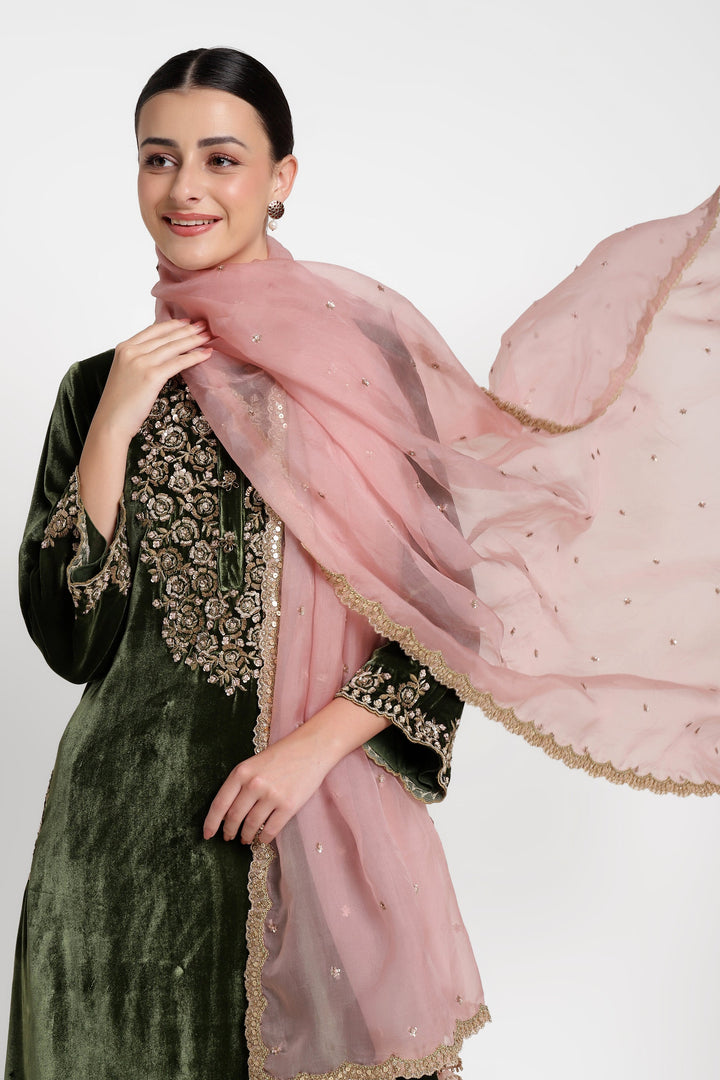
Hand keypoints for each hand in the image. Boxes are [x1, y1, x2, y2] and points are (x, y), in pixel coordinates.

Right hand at [93, 318, 212, 443]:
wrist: (111, 421)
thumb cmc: (119, 403)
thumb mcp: (126, 373)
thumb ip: (139, 360)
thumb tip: (160, 355)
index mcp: (124, 348)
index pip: (152, 330)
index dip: (171, 325)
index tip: (186, 322)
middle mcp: (131, 351)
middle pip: (165, 336)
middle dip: (187, 330)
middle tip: (203, 325)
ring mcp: (141, 362)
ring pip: (173, 347)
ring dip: (193, 340)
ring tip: (208, 336)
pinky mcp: (152, 376)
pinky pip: (178, 362)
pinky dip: (194, 357)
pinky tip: (205, 354)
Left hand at [203, 697, 391, 844]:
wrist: (311, 748)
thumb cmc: (281, 756)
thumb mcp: (254, 764)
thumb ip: (240, 784)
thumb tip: (226, 814)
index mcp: (241, 772)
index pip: (220, 804)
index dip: (211, 823)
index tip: (207, 835)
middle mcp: (254, 784)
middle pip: (234, 817)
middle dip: (229, 831)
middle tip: (229, 837)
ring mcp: (271, 795)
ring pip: (251, 825)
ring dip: (246, 836)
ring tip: (245, 838)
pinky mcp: (288, 805)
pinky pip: (270, 830)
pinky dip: (264, 838)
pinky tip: (262, 838)